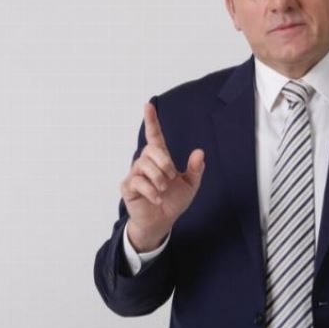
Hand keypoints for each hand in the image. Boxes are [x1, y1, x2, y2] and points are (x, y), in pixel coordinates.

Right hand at [120, 102, 204, 251]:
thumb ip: (195, 169)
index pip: (154, 136)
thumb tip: (199, 152)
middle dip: (164, 162)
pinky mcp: (128, 187)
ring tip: (163, 190)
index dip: (152, 121)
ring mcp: (135, 174)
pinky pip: (138, 182)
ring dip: (158, 178)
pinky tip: (157, 199)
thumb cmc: (173, 201)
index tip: (148, 105)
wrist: (162, 222)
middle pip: (152, 149)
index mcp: (160, 159)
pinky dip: (151, 191)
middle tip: (170, 177)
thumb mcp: (190, 185)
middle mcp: (146, 163)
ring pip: (144, 164)